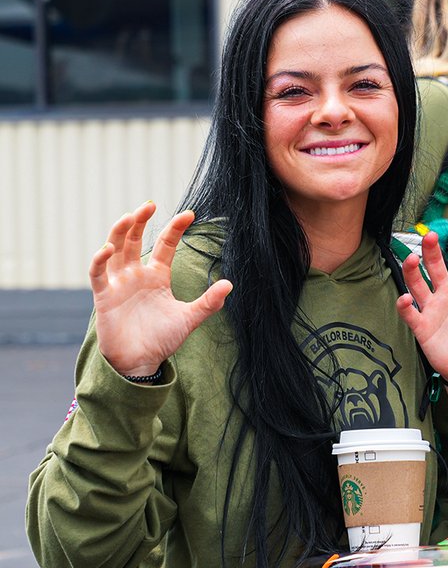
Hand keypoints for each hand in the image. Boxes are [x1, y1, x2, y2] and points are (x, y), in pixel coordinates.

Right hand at [89, 202, 232, 375]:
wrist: (140, 363)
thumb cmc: (162, 339)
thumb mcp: (189, 319)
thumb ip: (208, 303)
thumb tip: (229, 284)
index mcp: (157, 276)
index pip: (165, 245)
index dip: (175, 229)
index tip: (189, 214)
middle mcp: (136, 275)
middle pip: (135, 240)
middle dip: (140, 221)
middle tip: (149, 205)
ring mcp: (119, 283)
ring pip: (115, 250)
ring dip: (120, 232)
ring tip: (129, 216)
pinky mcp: (104, 296)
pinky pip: (98, 274)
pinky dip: (100, 260)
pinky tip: (107, 248)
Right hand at [396, 226, 447, 384]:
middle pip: (436, 266)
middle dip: (432, 251)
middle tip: (431, 236)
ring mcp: (433, 308)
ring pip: (418, 284)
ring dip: (413, 271)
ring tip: (412, 259)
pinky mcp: (423, 326)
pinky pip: (410, 313)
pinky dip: (405, 305)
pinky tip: (406, 298)